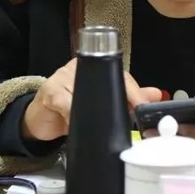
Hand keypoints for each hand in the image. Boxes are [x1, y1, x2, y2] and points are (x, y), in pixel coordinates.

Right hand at [22, 58, 161, 140]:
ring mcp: (63, 77)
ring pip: (86, 93)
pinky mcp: (50, 91)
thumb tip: (156, 95)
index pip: (119, 75)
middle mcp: (80, 68)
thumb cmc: (70, 107)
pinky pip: (66, 104)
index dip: (133, 91)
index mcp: (95, 68)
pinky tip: (76, 125)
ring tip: (103, 125)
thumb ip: (128, 98)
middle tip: (132, 115)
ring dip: (95, 112)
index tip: (144, 105)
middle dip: (120, 100)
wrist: (39, 119)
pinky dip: (73, 117)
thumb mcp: (100, 103)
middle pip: (105, 81)